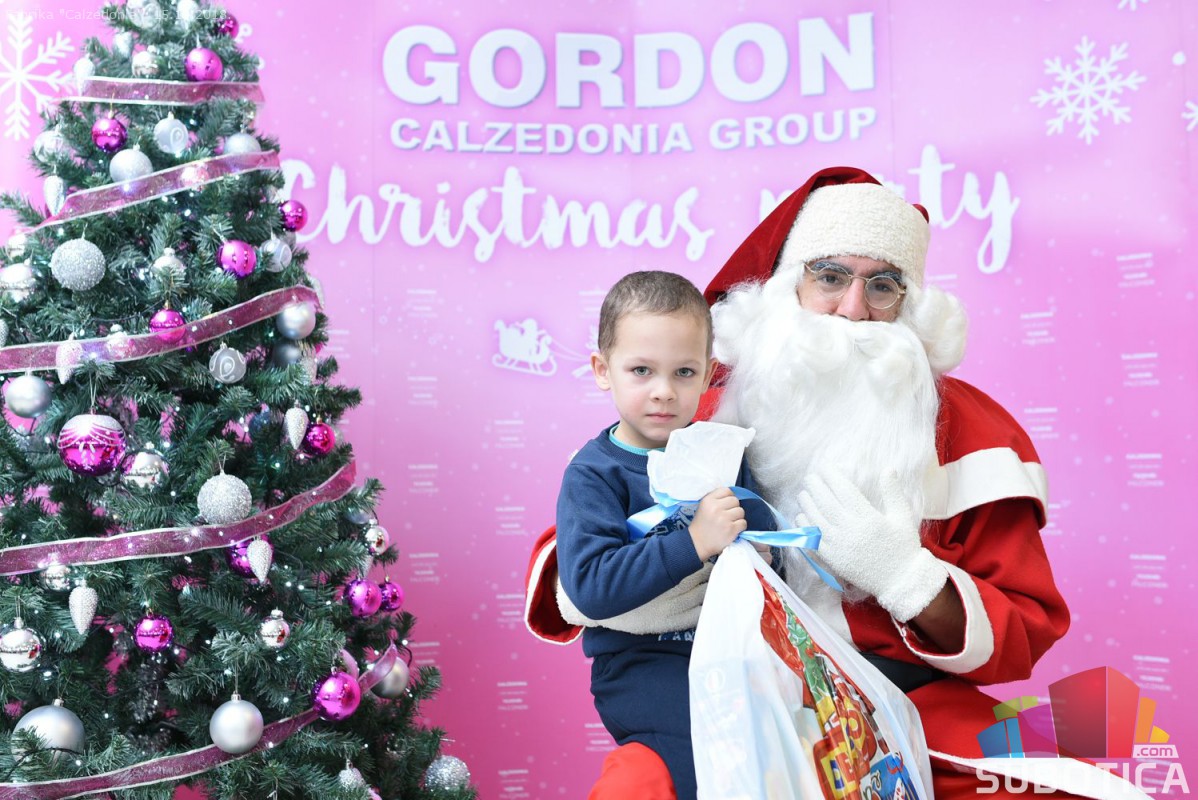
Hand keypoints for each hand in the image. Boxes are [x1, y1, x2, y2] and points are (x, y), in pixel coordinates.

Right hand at [688, 487, 746, 560]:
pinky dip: (740, 527)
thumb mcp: (703, 506)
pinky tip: (733, 529)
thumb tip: (731, 495)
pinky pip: (743, 523)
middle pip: (735, 501)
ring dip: (737, 517)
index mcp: (708, 500)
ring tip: (730, 522)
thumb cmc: (701, 524)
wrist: (697, 543)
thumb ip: (715, 499)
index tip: (726, 505)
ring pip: (741, 511)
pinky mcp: (731, 529)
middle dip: (733, 508)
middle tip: (728, 515)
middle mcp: (716, 508)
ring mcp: (724, 519)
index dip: (728, 497)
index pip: (727, 491)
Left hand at [798, 469, 946, 621]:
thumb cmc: (903, 548)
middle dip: (815, 486)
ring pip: (816, 519)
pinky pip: (813, 540)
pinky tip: (802, 516)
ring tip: (803, 493)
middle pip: (826, 502)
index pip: (844, 490)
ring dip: (807, 504)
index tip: (825, 467)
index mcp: (868, 518)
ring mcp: (839, 546)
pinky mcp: (832, 559)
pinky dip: (805, 526)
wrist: (900, 581)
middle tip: (810, 477)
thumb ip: (893, 493)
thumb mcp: (902, 517)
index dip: (832, 476)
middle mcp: (851, 530)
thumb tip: (888, 469)